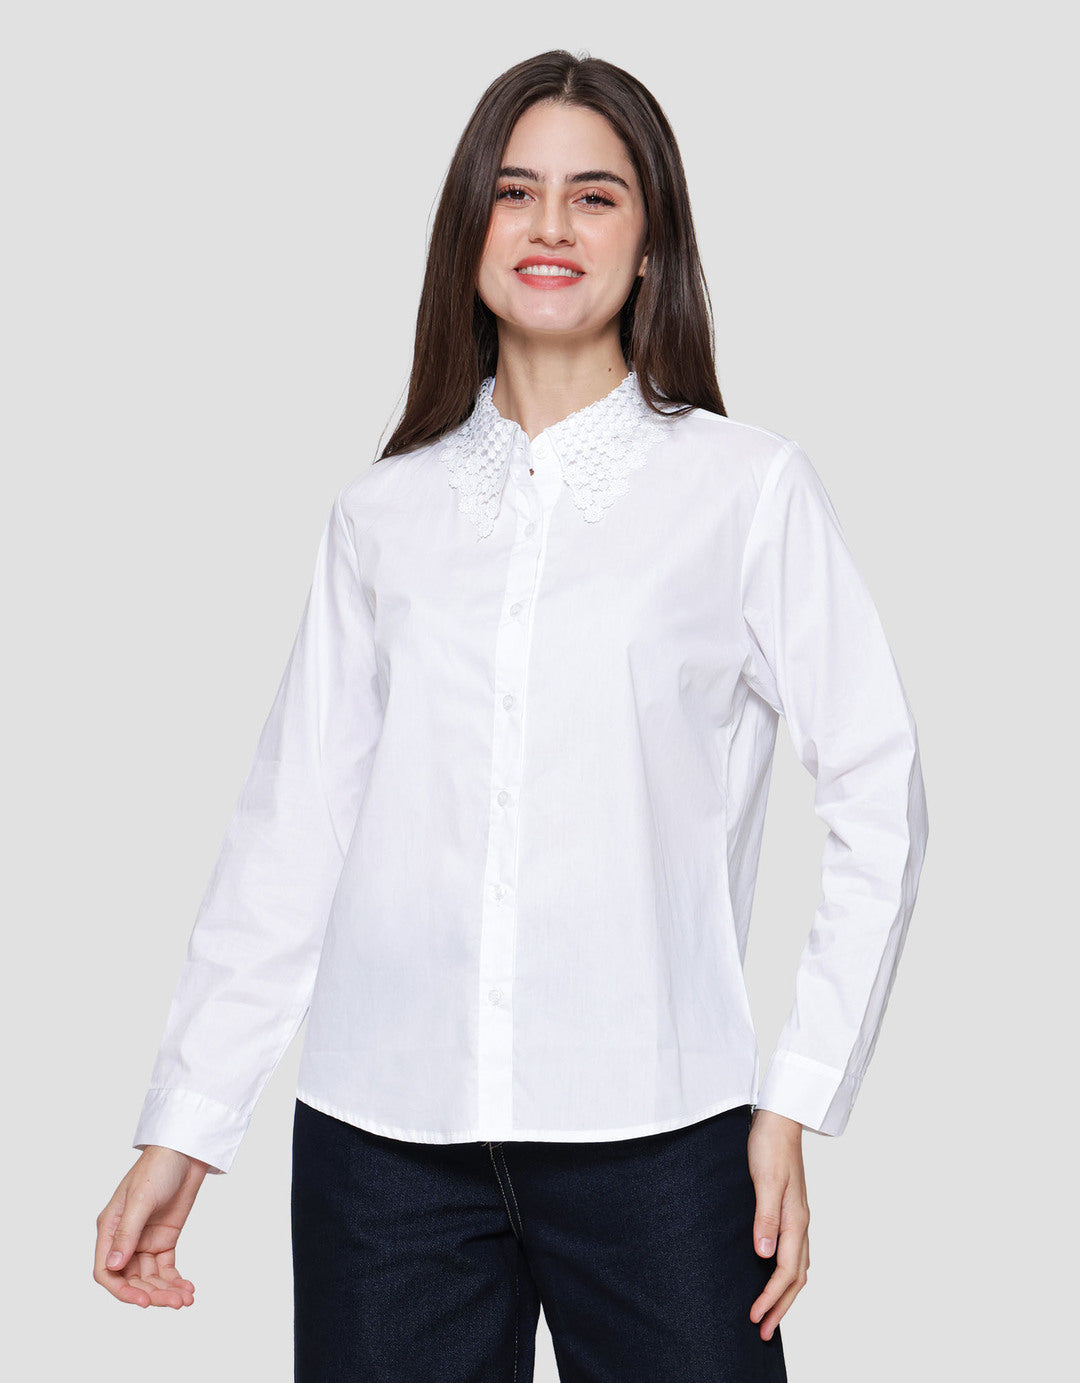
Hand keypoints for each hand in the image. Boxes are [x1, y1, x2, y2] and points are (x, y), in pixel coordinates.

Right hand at [94, 1146, 209, 1307]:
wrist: (185, 1152)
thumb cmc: (157, 1167)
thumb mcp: (141, 1199)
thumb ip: (127, 1233)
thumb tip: (113, 1266)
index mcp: (110, 1229)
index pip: (106, 1271)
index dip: (122, 1291)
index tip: (143, 1302)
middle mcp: (125, 1239)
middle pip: (131, 1279)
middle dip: (152, 1293)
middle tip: (175, 1302)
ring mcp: (145, 1241)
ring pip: (150, 1278)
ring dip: (166, 1291)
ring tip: (186, 1299)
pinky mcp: (164, 1240)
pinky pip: (166, 1269)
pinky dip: (175, 1281)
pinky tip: (188, 1289)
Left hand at [747, 1109, 810, 1340]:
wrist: (779, 1119)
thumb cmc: (770, 1146)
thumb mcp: (764, 1180)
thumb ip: (765, 1217)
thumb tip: (764, 1255)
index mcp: (795, 1220)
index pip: (787, 1272)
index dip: (771, 1298)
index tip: (755, 1317)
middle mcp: (800, 1223)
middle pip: (797, 1278)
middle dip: (780, 1307)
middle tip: (762, 1331)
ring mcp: (797, 1218)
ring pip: (798, 1267)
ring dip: (784, 1294)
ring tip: (768, 1314)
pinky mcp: (789, 1211)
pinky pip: (793, 1253)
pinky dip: (785, 1274)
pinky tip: (771, 1275)